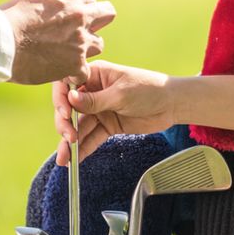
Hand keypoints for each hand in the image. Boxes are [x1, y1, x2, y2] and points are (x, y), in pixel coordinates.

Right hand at [2, 0, 115, 84]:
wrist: (1, 42)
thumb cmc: (8, 20)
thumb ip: (52, 2)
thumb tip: (56, 6)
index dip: (83, 9)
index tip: (74, 17)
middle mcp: (80, 16)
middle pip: (107, 15)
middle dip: (96, 23)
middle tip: (82, 33)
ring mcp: (81, 40)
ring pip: (99, 44)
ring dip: (86, 49)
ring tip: (66, 55)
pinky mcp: (76, 64)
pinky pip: (85, 71)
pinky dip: (74, 74)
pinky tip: (60, 72)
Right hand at [52, 60, 175, 165]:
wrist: (172, 104)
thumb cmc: (150, 89)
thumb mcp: (121, 94)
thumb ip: (95, 100)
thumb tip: (70, 99)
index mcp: (95, 75)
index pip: (67, 83)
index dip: (61, 98)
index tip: (64, 112)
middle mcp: (93, 91)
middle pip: (70, 108)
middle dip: (65, 124)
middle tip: (69, 138)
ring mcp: (100, 109)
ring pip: (79, 126)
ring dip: (71, 142)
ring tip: (65, 159)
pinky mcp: (108, 125)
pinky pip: (92, 137)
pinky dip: (84, 148)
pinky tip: (75, 160)